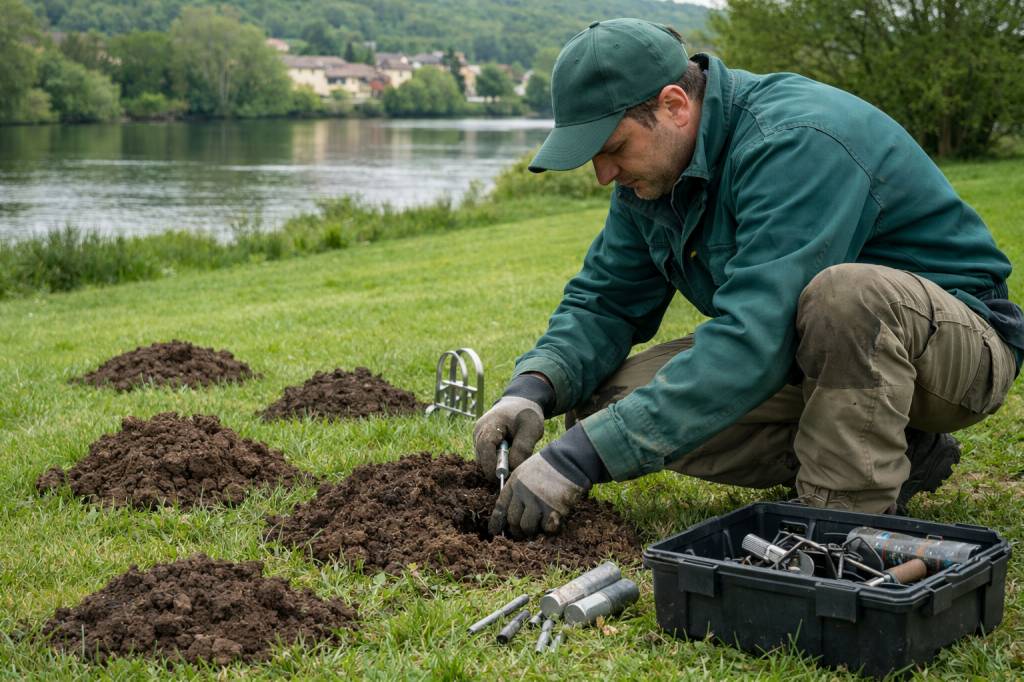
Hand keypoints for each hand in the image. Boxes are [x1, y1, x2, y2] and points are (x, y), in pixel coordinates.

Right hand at [473, 374, 552, 481]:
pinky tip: (509, 458)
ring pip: (483, 459)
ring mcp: (478, 436)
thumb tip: (512, 470)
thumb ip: (522, 448)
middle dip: (494, 469)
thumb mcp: (531, 429)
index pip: (485, 448)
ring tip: (513, 462)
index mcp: (490, 424)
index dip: (491, 465)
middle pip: (481, 457)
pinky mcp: (481, 441)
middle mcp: (479, 431)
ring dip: (496, 465)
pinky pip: (486, 456)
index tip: (503, 478)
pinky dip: (496, 461)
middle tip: (512, 476)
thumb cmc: (526, 414)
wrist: (520, 402)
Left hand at [488, 423, 608, 537]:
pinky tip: (553, 520)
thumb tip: (514, 509)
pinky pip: (546, 528)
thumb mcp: (526, 471)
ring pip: (527, 527)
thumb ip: (518, 488)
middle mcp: (522, 493)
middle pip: (512, 521)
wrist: (569, 460)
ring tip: (539, 525)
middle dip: (516, 530)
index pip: (500, 507)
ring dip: (532, 530)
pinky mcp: (552, 510)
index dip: (497, 521)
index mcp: (514, 483)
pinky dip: (549, 528)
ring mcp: (536, 502)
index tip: (496, 531)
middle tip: (522, 533)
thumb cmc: (550, 466)